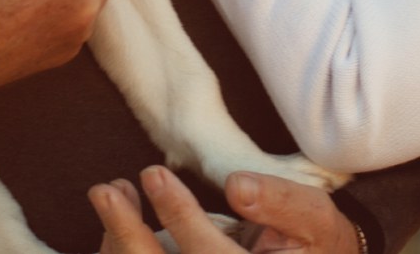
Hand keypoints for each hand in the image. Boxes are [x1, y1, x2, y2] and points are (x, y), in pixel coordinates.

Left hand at [93, 166, 362, 253]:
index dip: (179, 216)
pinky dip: (120, 246)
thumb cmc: (315, 240)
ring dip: (117, 241)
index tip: (154, 173)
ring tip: (110, 191)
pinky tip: (120, 211)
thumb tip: (236, 186)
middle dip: (128, 236)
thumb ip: (279, 202)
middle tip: (105, 190)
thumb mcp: (313, 217)